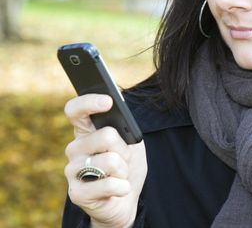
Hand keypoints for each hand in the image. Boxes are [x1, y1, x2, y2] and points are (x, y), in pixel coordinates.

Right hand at [63, 94, 146, 227]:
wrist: (124, 200)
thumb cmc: (126, 166)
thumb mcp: (130, 142)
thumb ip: (124, 126)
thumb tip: (120, 110)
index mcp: (84, 132)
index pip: (75, 110)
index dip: (89, 102)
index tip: (108, 101)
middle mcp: (74, 148)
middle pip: (106, 135)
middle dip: (125, 149)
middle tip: (123, 159)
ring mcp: (72, 170)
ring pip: (110, 160)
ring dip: (124, 170)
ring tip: (119, 176)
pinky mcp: (76, 193)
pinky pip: (109, 183)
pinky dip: (123, 187)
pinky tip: (120, 189)